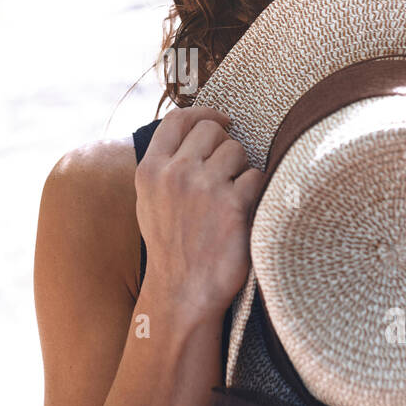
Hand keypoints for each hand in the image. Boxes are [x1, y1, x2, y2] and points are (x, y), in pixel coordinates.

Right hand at [135, 105, 265, 325]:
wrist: (183, 293)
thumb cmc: (171, 247)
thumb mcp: (151, 201)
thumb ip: (165, 165)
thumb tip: (193, 130)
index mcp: (150, 170)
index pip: (177, 119)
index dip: (204, 113)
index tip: (221, 120)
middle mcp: (174, 174)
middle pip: (211, 130)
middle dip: (224, 146)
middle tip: (226, 172)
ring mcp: (204, 188)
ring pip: (237, 150)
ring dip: (240, 169)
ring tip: (231, 197)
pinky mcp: (233, 205)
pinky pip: (256, 176)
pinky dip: (255, 191)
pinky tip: (244, 212)